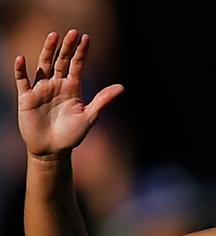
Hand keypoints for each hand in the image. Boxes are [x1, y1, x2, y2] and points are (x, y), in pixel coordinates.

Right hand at [14, 30, 123, 157]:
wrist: (52, 151)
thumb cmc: (71, 135)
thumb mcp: (89, 117)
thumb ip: (102, 101)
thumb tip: (122, 87)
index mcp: (72, 88)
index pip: (77, 65)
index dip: (81, 52)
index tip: (86, 38)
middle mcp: (57, 84)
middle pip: (61, 61)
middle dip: (67, 47)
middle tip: (72, 32)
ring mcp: (42, 89)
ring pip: (44, 64)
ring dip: (47, 51)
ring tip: (53, 36)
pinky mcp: (27, 97)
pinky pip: (23, 80)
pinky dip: (21, 70)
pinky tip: (21, 59)